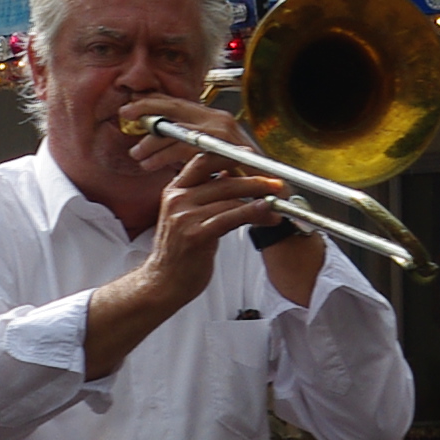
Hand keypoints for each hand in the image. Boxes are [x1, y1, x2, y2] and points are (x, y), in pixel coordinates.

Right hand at [133, 103, 298, 276]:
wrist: (162, 283)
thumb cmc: (179, 253)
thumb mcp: (186, 216)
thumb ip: (205, 196)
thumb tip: (232, 177)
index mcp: (174, 190)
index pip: (203, 160)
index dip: (231, 155)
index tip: (254, 157)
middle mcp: (177, 199)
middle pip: (223, 179)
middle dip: (255, 179)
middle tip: (276, 183)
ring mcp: (184, 217)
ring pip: (231, 198)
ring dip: (261, 201)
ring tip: (277, 206)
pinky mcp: (195, 235)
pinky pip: (232, 217)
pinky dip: (255, 214)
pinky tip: (268, 217)